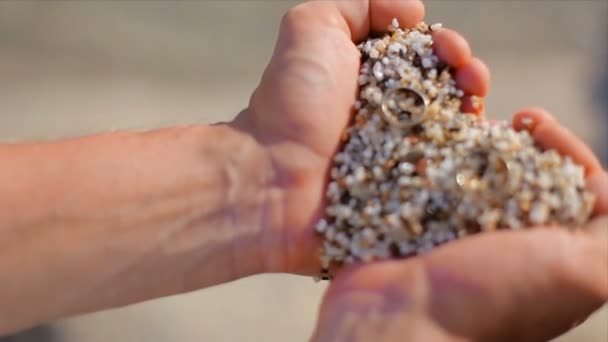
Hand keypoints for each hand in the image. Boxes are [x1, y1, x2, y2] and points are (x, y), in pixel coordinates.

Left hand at [233, 0, 490, 274]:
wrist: (274, 174)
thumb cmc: (292, 101)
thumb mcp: (312, 27)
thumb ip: (358, 6)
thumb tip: (413, 12)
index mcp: (373, 79)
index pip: (427, 59)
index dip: (448, 50)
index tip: (454, 51)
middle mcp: (391, 117)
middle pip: (448, 95)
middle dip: (470, 80)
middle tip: (473, 81)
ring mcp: (402, 159)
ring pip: (455, 136)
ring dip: (476, 118)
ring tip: (476, 110)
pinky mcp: (408, 197)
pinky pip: (450, 179)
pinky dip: (471, 166)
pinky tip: (481, 152)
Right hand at [310, 108, 607, 341]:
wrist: (400, 321)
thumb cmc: (493, 300)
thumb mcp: (584, 272)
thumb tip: (599, 185)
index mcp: (549, 252)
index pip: (570, 186)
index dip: (562, 149)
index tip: (538, 125)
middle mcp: (503, 238)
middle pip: (521, 172)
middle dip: (520, 139)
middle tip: (513, 118)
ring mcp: (455, 228)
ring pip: (473, 168)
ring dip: (476, 137)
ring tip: (469, 116)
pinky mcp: (415, 219)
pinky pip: (427, 175)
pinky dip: (431, 151)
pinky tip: (431, 135)